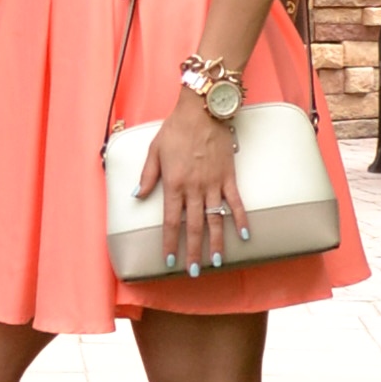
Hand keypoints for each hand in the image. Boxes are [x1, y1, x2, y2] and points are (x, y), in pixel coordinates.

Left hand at [138, 91, 242, 275]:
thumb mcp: (154, 150)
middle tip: (194, 271)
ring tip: (217, 262)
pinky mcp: (229, 177)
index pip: (171, 221)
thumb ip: (147, 176)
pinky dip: (240, 220)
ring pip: (215, 220)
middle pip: (194, 226)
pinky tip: (243, 236)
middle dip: (193, 251)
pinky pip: (236, 203)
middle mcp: (194, 188)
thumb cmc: (176, 129)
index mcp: (174, 184)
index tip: (168, 261)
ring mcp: (213, 184)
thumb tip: (137, 197)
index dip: (170, 243)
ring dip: (216, 243)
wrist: (203, 110)